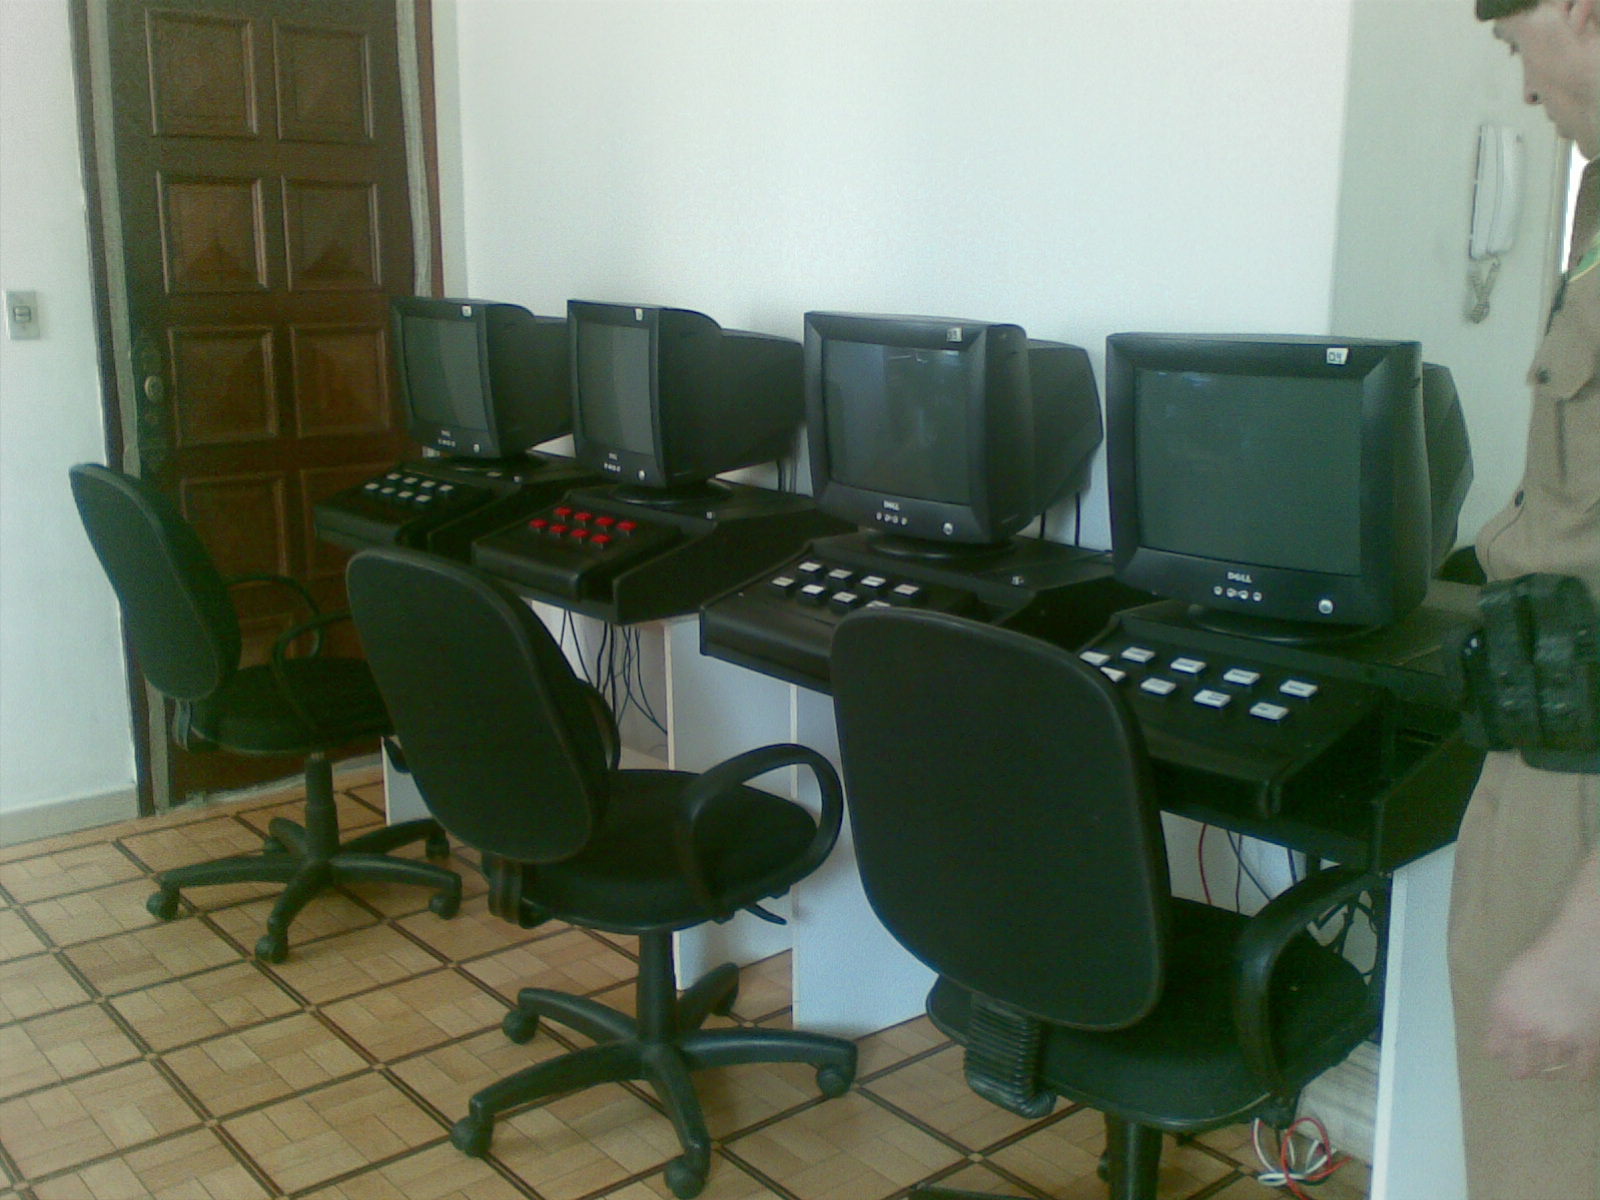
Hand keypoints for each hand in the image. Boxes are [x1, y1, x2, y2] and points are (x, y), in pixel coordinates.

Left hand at [1485, 894, 1599, 1081]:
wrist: (1578, 955)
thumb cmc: (1539, 966)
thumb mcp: (1507, 986)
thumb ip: (1499, 1015)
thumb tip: (1496, 1046)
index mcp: (1505, 1014)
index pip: (1495, 1051)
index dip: (1501, 1053)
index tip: (1507, 1054)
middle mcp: (1529, 1030)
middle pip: (1522, 1070)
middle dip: (1524, 1069)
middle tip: (1529, 1068)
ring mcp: (1560, 1038)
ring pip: (1551, 1069)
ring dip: (1551, 1066)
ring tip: (1553, 1057)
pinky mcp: (1588, 1042)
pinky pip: (1580, 1072)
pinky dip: (1576, 1073)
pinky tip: (1575, 1066)